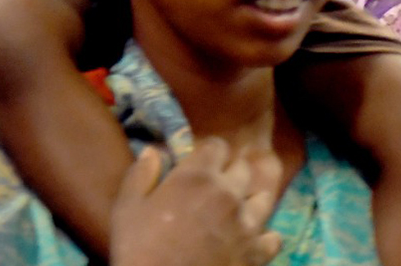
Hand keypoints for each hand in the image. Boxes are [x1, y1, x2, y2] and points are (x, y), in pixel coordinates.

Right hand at [110, 140, 282, 265]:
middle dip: (231, 172)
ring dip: (251, 199)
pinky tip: (253, 241)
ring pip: (263, 198)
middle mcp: (228, 193)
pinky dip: (265, 237)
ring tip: (238, 208)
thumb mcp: (127, 208)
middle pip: (242, 168)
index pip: (217, 146)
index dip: (209, 152)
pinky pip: (273, 238)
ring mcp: (246, 224)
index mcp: (197, 177)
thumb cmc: (140, 250)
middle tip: (217, 186)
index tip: (201, 162)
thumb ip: (141, 174)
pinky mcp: (256, 253)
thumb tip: (153, 151)